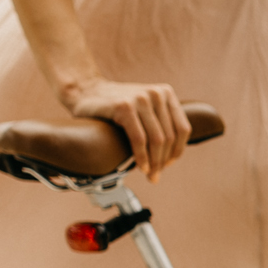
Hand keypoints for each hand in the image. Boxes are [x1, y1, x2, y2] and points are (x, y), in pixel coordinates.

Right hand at [64, 77, 190, 180]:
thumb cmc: (115, 105)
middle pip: (169, 137)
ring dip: (155, 163)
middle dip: (164, 161)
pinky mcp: (124, 107)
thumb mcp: (144, 108)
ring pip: (157, 140)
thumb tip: (174, 153)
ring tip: (150, 175)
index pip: (182, 129)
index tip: (169, 164)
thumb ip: (160, 121)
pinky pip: (139, 139)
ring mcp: (141, 99)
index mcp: (166, 93)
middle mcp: (156, 94)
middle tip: (156, 176)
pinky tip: (140, 167)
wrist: (85, 91)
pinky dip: (142, 157)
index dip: (177, 150)